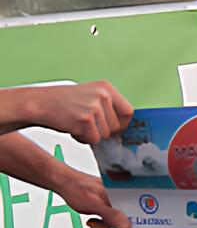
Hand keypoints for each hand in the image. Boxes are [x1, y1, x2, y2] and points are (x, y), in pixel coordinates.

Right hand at [4, 81, 132, 143]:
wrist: (37, 103)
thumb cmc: (61, 103)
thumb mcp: (89, 96)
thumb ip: (107, 107)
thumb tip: (124, 127)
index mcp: (106, 88)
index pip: (128, 112)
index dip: (121, 124)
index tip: (112, 128)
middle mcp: (103, 96)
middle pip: (117, 127)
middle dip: (102, 130)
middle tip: (84, 123)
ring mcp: (94, 107)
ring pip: (105, 135)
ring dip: (91, 134)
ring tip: (75, 122)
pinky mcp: (85, 120)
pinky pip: (93, 139)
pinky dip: (82, 138)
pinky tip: (71, 127)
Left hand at [54, 166, 127, 227]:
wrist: (63, 181)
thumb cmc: (76, 188)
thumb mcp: (94, 204)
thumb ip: (111, 215)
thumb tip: (127, 227)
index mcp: (122, 195)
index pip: (134, 215)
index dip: (125, 225)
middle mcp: (120, 197)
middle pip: (126, 219)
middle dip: (111, 226)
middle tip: (98, 225)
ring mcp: (113, 200)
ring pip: (117, 219)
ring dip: (105, 225)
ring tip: (93, 222)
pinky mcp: (107, 203)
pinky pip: (110, 216)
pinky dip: (101, 221)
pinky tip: (93, 219)